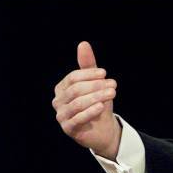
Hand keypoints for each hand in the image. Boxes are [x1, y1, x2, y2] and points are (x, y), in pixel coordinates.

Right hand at [52, 41, 121, 159]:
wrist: (103, 128)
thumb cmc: (97, 102)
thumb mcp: (95, 82)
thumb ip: (88, 65)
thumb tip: (83, 44)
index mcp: (62, 88)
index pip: (73, 77)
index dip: (89, 74)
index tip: (105, 73)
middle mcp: (58, 101)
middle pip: (75, 90)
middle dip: (96, 86)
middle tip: (113, 85)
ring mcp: (62, 116)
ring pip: (77, 104)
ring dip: (96, 97)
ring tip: (112, 93)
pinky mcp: (68, 129)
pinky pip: (78, 119)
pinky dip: (90, 111)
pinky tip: (102, 106)